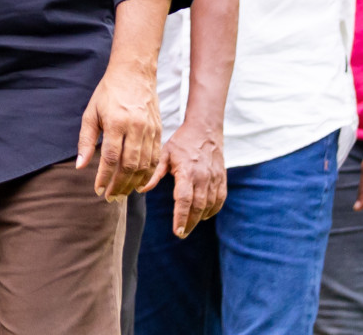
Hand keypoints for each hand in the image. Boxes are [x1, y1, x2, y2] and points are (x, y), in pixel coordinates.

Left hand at [77, 61, 161, 201]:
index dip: (104, 177)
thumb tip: (80, 165)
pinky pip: (156, 159)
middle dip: (119, 185)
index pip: (111, 158)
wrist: (134, 74)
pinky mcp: (159, 132)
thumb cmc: (108, 93)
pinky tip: (139, 184)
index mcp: (116, 122)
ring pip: (144, 165)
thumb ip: (86, 140)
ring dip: (133, 184)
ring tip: (122, 194)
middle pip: (129, 166)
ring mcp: (150, 130)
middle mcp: (135, 128)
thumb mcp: (91, 113)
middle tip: (110, 198)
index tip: (97, 190)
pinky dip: (148, 174)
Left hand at [154, 122, 225, 237]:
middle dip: (190, 223)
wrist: (204, 129)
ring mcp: (215, 178)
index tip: (177, 231)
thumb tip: (140, 189)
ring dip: (200, 218)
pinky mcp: (222, 178)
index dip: (181, 217)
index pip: (184, 199)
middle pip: (198, 206)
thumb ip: (154, 173)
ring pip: (209, 205)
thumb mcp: (164, 154)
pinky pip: (220, 199)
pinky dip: (213, 210)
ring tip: (189, 226)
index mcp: (187, 171)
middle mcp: (203, 177)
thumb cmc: (181, 142)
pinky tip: (204, 216)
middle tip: (181, 234)